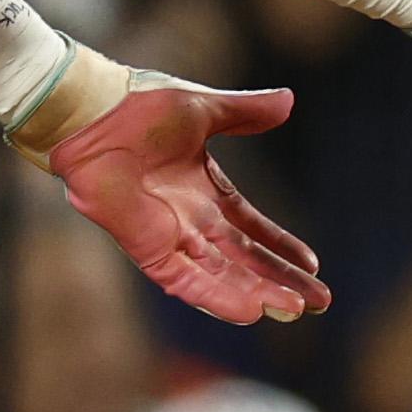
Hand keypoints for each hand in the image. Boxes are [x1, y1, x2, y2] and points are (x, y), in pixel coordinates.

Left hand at [11, 49, 332, 325]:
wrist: (92, 113)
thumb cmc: (139, 105)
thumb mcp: (205, 109)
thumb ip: (245, 112)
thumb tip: (289, 100)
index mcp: (204, 190)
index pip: (250, 228)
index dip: (281, 247)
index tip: (312, 265)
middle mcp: (190, 220)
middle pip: (244, 259)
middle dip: (281, 281)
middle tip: (319, 302)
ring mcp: (169, 237)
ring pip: (221, 276)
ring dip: (257, 293)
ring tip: (294, 310)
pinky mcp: (148, 248)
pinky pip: (186, 281)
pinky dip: (216, 296)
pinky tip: (250, 311)